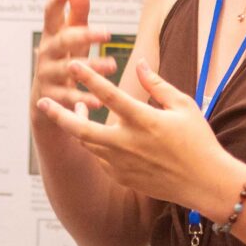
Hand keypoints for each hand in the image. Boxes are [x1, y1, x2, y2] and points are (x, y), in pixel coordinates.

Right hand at [33, 0, 115, 113]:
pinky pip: (68, 97)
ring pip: (68, 69)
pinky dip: (83, 99)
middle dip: (84, 35)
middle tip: (106, 32)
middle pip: (64, 40)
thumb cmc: (64, 61)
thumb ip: (76, 11)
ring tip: (111, 65)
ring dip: (91, 66)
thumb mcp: (70, 36)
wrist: (44, 105)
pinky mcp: (52, 98)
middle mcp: (46, 53)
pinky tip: (98, 101)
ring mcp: (47, 75)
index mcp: (51, 35)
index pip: (51, 14)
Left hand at [36, 58, 239, 214]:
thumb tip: (138, 62)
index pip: (109, 95)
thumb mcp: (183, 106)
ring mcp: (122, 164)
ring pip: (87, 144)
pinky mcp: (122, 176)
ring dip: (75, 127)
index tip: (72, 63)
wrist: (205, 183)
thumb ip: (156, 84)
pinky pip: (99, 158)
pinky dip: (93, 144)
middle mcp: (128, 144)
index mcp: (144, 121)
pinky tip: (94, 134)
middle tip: (41, 101)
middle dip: (58, 114)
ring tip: (70, 111)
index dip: (89, 77)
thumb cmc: (198, 140)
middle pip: (81, 129)